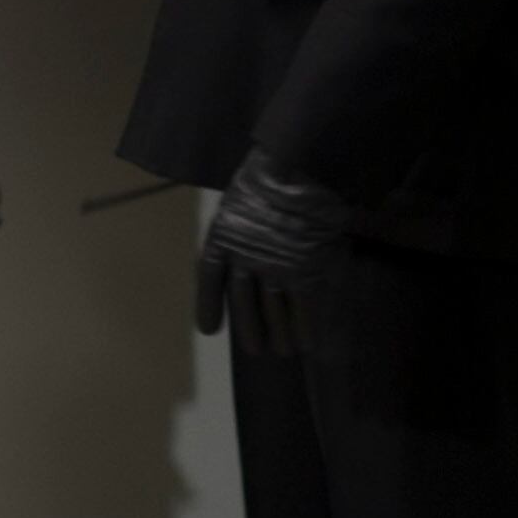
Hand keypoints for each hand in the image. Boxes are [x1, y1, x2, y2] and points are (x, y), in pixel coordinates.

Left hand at [193, 148, 352, 353]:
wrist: (299, 167)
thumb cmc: (272, 177)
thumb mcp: (242, 200)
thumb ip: (240, 228)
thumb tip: (241, 253)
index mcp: (222, 237)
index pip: (210, 279)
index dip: (209, 306)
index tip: (209, 330)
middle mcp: (244, 259)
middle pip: (243, 305)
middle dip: (250, 330)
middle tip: (256, 349)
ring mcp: (275, 268)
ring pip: (274, 313)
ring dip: (279, 336)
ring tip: (284, 351)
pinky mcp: (304, 272)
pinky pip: (304, 310)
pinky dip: (306, 329)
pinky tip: (308, 345)